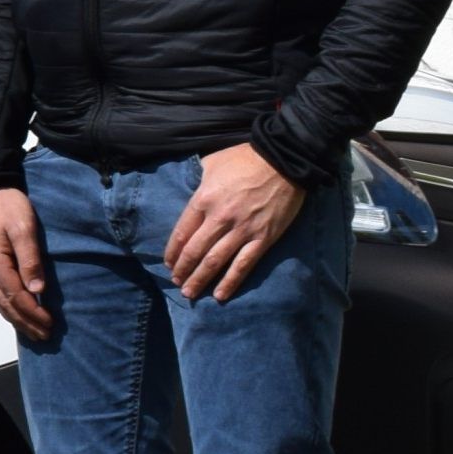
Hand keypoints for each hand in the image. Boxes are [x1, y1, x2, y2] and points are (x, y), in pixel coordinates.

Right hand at [0, 188, 52, 339]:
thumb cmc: (8, 204)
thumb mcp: (24, 227)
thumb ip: (30, 259)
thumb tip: (38, 290)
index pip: (14, 295)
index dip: (32, 313)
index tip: (50, 324)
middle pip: (4, 303)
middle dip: (25, 322)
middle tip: (44, 336)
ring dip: (15, 318)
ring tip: (33, 331)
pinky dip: (6, 307)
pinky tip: (16, 313)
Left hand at [164, 142, 308, 301]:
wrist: (284, 159)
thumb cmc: (245, 158)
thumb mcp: (211, 164)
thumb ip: (197, 181)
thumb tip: (190, 192)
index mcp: (203, 200)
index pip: (181, 233)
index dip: (173, 252)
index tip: (168, 264)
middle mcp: (219, 218)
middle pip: (194, 251)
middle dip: (183, 270)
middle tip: (176, 283)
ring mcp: (242, 230)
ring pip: (215, 262)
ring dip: (200, 280)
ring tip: (190, 294)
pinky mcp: (263, 238)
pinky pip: (244, 265)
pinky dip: (230, 282)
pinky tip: (220, 295)